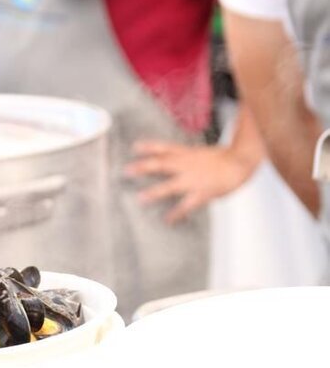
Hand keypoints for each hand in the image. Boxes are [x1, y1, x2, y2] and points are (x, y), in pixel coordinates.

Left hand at [125, 140, 260, 223]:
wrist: (241, 162)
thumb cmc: (224, 159)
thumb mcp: (202, 153)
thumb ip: (188, 159)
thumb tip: (177, 165)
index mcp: (187, 153)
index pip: (165, 147)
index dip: (149, 147)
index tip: (134, 147)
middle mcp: (187, 164)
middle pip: (161, 164)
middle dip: (143, 167)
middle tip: (126, 171)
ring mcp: (193, 179)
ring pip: (170, 185)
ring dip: (154, 192)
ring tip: (140, 198)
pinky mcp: (202, 192)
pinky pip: (186, 205)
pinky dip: (176, 213)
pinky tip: (168, 220)